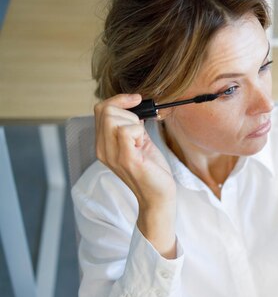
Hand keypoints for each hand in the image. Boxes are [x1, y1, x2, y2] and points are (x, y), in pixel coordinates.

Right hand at [94, 94, 175, 209]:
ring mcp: (112, 155)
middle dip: (128, 111)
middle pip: (105, 110)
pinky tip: (142, 143)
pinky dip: (138, 130)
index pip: (100, 109)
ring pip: (112, 118)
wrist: (158, 196)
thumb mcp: (139, 142)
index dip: (119, 100)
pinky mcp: (126, 159)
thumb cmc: (152, 171)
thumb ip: (131, 126)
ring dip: (132, 121)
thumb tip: (134, 107)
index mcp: (103, 144)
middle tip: (141, 128)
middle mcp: (103, 149)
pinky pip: (125, 131)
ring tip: (140, 139)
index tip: (137, 101)